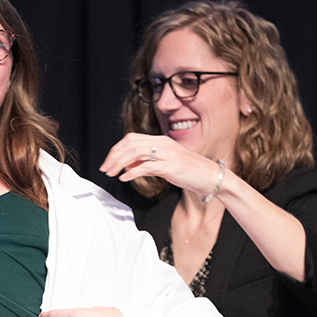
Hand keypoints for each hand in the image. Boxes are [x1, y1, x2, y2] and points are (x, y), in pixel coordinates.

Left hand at [99, 133, 221, 198]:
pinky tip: (125, 177)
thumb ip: (147, 163)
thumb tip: (128, 166)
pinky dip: (132, 172)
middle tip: (105, 168)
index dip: (116, 149)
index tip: (108, 161)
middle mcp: (163, 144)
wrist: (211, 177)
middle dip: (114, 156)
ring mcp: (168, 154)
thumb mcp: (165, 165)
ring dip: (119, 163)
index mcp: (161, 141)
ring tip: (112, 173)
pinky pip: (146, 166)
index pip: (132, 138)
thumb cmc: (190, 172)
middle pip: (130, 143)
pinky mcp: (171, 166)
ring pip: (136, 152)